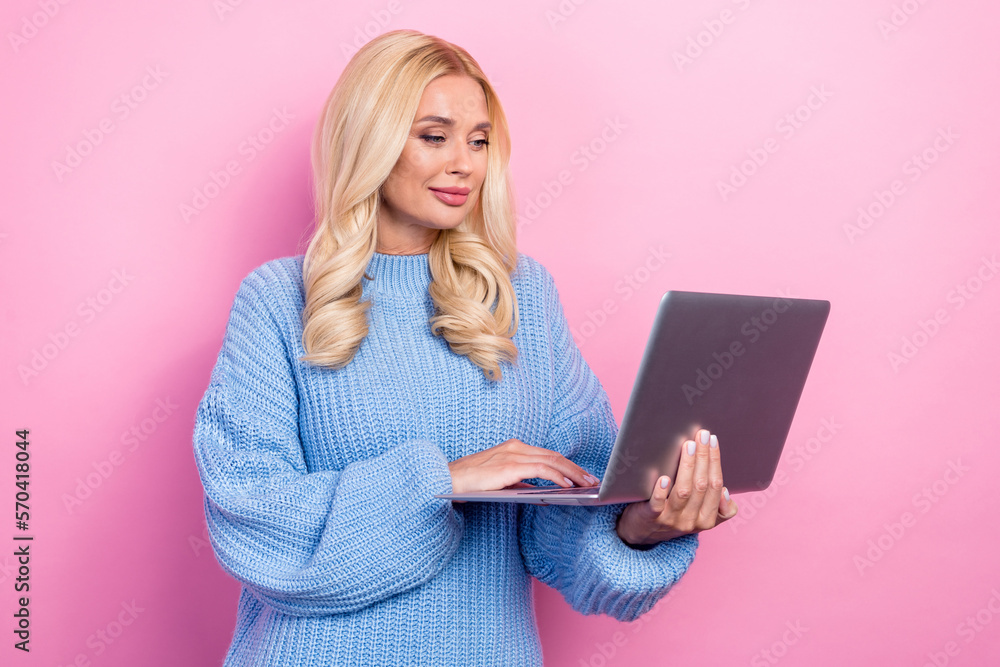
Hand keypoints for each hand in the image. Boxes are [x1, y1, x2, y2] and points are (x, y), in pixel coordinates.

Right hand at [447, 438, 599, 502]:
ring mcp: (512, 455)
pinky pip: (540, 469)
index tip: (583, 475)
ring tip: (587, 484)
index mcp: (514, 448)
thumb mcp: (501, 481)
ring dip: (572, 473)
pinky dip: (557, 476)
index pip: (548, 454)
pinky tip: (568, 486)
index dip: (568, 465)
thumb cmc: (471, 483)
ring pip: (551, 461)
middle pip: (554, 456)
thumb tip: (542, 493)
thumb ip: (520, 483)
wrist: (447, 480)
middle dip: (575, 468)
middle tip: (593, 480)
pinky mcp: (509, 466)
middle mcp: (515, 447)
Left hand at [615, 428, 737, 545]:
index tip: (712, 441)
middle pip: (701, 485)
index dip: (715, 462)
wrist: (642, 533)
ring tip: (688, 445)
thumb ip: (718, 508)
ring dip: (688, 466)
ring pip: (683, 491)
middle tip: (702, 435)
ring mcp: (670, 520)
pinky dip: (661, 491)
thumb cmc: (673, 516)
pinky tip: (664, 477)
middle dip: (704, 457)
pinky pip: (657, 505)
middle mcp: (691, 521)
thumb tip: (725, 491)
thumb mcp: (699, 517)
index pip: (715, 486)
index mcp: (707, 519)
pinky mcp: (650, 518)